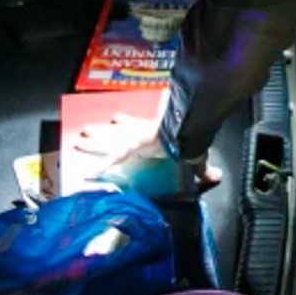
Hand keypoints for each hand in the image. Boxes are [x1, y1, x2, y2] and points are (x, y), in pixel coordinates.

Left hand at [83, 114, 221, 198]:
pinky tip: (87, 174)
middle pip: (116, 133)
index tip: (115, 118)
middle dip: (101, 133)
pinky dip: (100, 168)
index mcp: (153, 134)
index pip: (136, 125)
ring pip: (109, 141)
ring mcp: (134, 137)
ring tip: (78, 139)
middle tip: (84, 132)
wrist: (188, 132)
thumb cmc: (191, 141)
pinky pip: (112, 159)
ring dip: (94, 142)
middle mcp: (140, 133)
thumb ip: (203, 168)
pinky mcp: (132, 144)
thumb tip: (217, 176)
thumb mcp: (196, 156)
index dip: (125, 121)